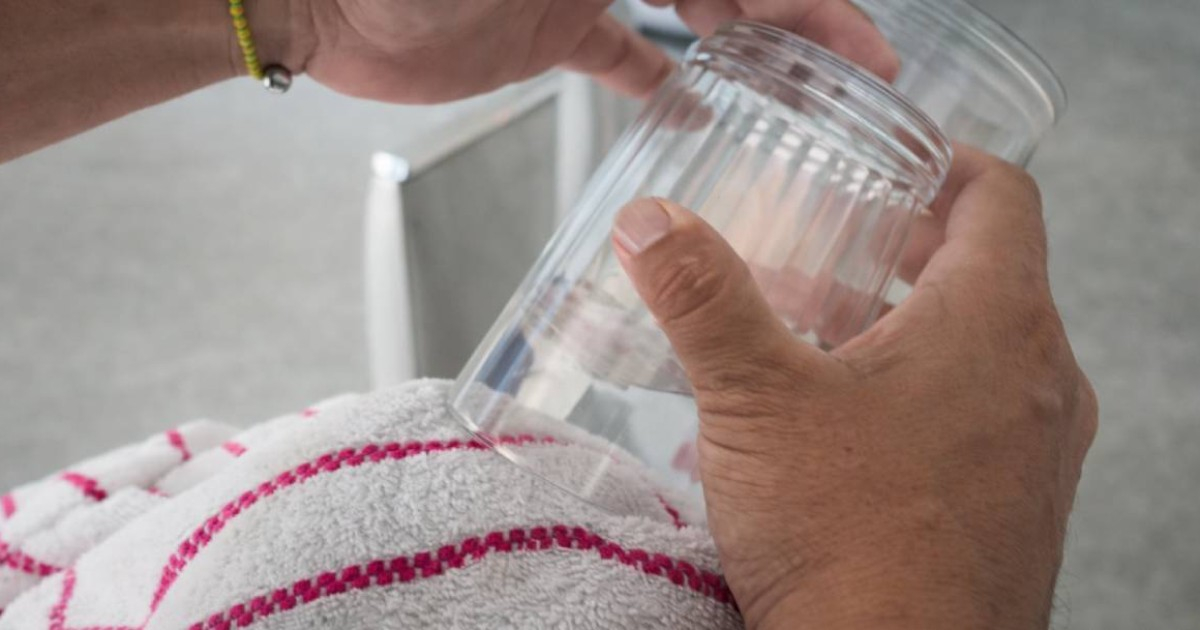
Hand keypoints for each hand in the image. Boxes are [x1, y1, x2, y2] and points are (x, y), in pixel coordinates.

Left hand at [265, 0, 896, 102]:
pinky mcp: (554, 31)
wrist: (321, 0)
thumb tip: (682, 12)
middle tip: (863, 70)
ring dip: (756, 41)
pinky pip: (629, 57)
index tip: (858, 38)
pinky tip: (705, 109)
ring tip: (809, 89)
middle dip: (802, 18)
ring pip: (698, 6)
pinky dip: (668, 81)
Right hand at [610, 147, 1097, 628]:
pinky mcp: (1015, 509)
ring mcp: (1035, 452)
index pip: (1000, 196)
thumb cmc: (850, 542)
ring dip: (906, 330)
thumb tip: (651, 224)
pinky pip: (978, 422)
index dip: (943, 163)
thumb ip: (702, 298)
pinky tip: (837, 433)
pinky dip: (918, 399)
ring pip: (981, 353)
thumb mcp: (755, 400)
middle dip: (904, 252)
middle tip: (835, 248)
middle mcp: (1038, 383)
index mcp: (997, 324)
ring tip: (822, 340)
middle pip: (988, 273)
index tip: (893, 162)